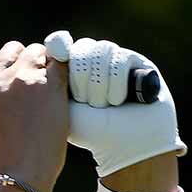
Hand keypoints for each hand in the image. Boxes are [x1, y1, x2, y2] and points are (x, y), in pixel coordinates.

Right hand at [0, 41, 68, 191]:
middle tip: (32, 84)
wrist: (25, 172)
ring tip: (47, 90)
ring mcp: (24, 80)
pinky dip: (61, 71)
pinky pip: (58, 62)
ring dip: (44, 64)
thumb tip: (0, 70)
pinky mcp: (49, 83)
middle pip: (11, 49)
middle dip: (22, 60)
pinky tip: (60, 89)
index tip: (5, 72)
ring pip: (36, 51)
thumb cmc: (6, 152)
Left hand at [42, 31, 187, 178]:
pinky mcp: (137, 62)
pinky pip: (121, 59)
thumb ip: (53, 78)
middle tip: (90, 105)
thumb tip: (55, 44)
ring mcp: (115, 60)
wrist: (128, 147)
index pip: (62, 45)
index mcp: (71, 70)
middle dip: (83, 81)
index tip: (66, 83)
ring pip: (101, 51)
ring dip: (101, 85)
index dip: (63, 58)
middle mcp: (93, 62)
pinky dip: (118, 84)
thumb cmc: (92, 133)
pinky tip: (122, 101)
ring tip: (106, 106)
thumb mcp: (63, 107)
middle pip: (82, 47)